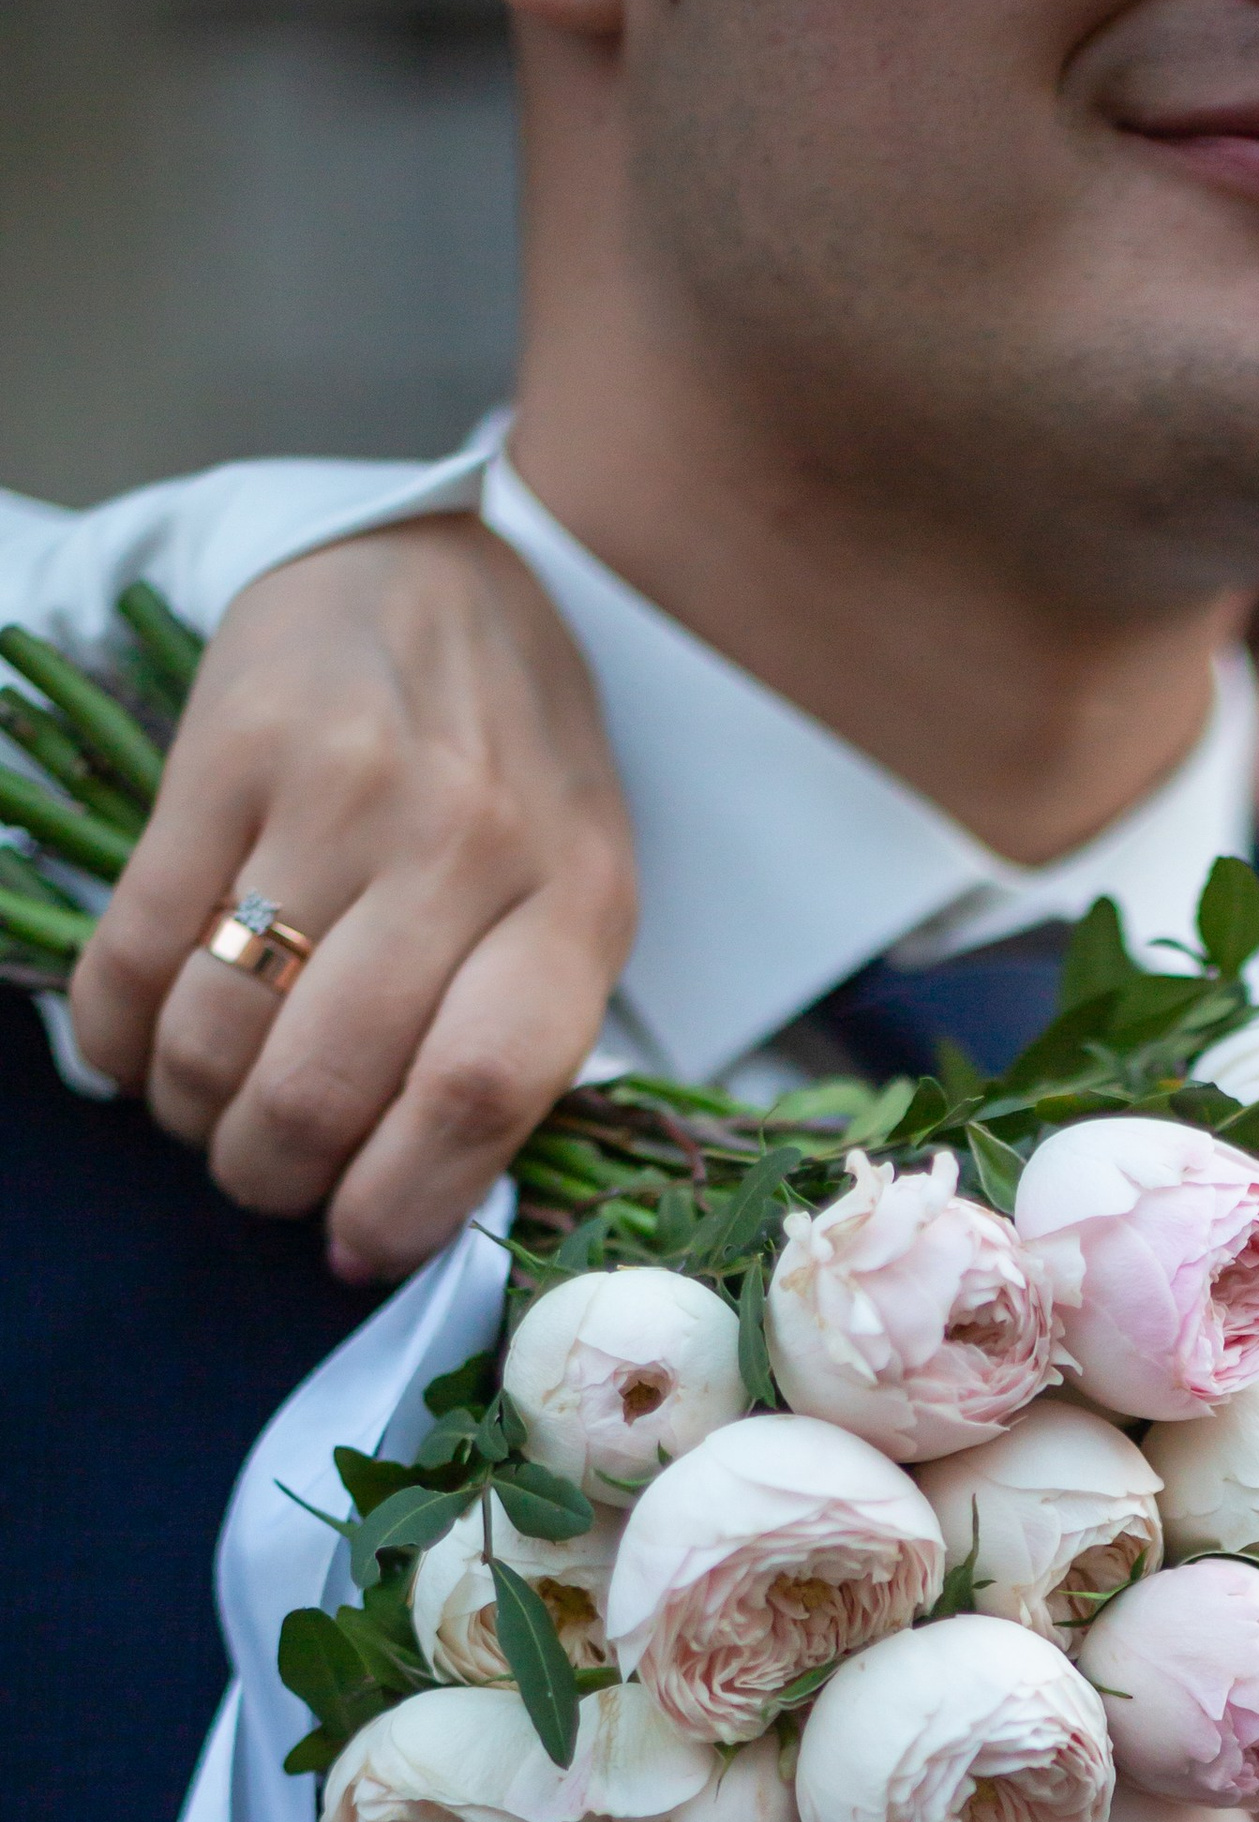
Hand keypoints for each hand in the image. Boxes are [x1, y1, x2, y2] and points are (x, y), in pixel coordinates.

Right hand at [67, 517, 634, 1284]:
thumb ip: (508, 1041)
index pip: (477, 1092)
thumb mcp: (570, 902)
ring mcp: (342, 789)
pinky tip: (136, 1050)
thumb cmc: (518, 777)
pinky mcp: (227, 744)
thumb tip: (387, 1225)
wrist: (448, 571)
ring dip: (191, 1110)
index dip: (399, 1202)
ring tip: (203, 1114)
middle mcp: (466, 846)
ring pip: (224, 1022)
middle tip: (261, 1179)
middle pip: (333, 1078)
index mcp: (576, 905)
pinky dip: (119, 1031)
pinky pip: (141, 937)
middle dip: (272, 1171)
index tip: (353, 1250)